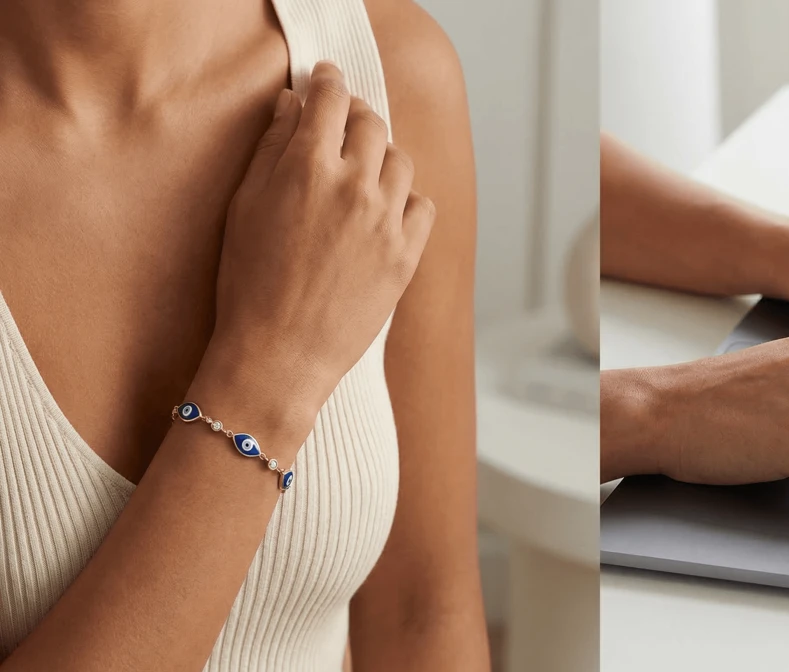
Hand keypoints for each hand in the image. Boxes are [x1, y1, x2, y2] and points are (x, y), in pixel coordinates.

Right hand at [209, 62, 433, 411]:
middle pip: (372, 124)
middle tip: (345, 122)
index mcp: (308, 168)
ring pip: (401, 162)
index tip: (327, 80)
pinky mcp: (407, 255)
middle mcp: (354, 187)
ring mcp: (386, 222)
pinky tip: (387, 209)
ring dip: (382, 157)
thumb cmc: (248, 283)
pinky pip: (423, 207)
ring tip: (363, 170)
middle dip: (356, 115)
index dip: (329, 82)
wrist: (278, 354)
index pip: (331, 100)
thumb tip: (293, 106)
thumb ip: (272, 148)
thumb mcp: (244, 206)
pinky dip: (407, 200)